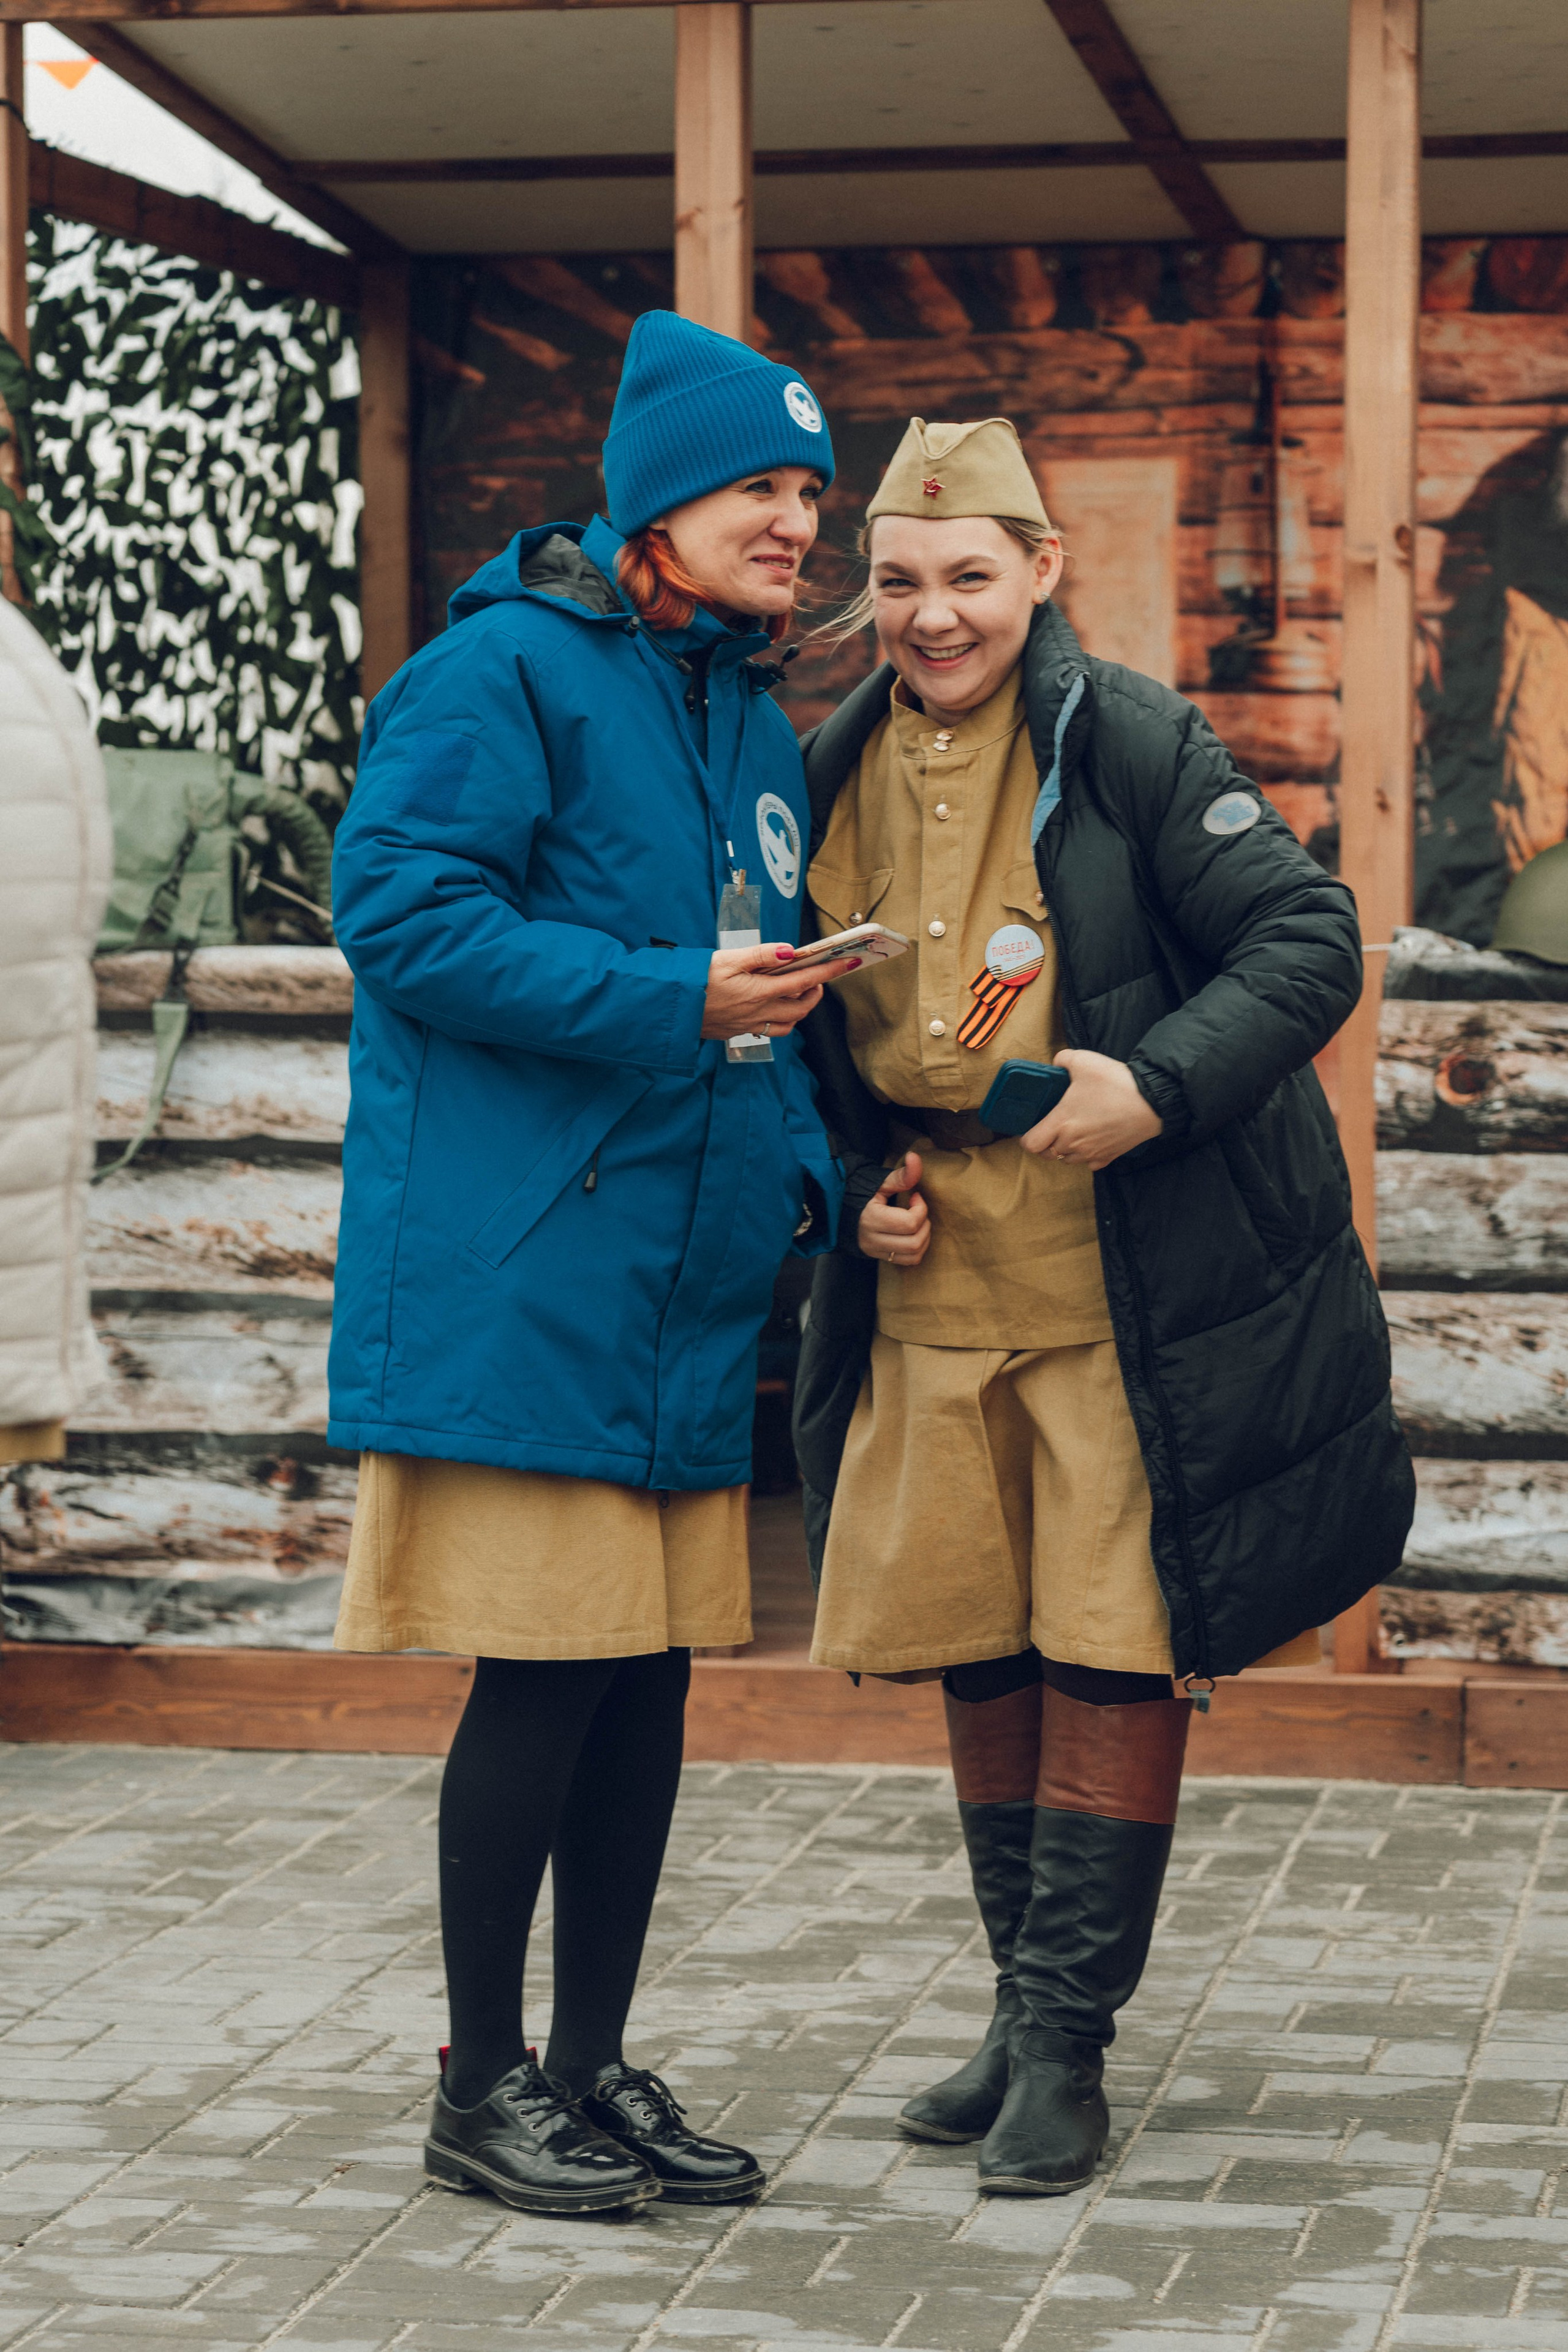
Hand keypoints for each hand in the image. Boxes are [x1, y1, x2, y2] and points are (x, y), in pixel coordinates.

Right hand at [700, 942, 860, 1040]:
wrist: (669, 1009)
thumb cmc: (695, 979)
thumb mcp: (728, 958)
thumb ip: (762, 954)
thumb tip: (791, 951)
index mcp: (760, 992)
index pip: (805, 981)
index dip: (829, 972)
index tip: (847, 963)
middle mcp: (759, 1013)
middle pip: (801, 1009)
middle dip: (815, 993)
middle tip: (817, 977)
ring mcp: (749, 1026)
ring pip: (787, 1025)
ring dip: (799, 1010)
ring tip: (797, 993)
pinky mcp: (737, 1032)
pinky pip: (768, 1030)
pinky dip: (779, 1020)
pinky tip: (770, 1007)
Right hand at [857, 1151, 931, 1266]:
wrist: (835, 1208)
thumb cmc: (859, 1192)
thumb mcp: (879, 1182)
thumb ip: (900, 1175)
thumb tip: (915, 1157)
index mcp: (871, 1218)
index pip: (910, 1223)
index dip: (921, 1208)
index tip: (916, 1196)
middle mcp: (872, 1239)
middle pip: (914, 1242)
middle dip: (925, 1225)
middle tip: (918, 1211)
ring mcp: (874, 1251)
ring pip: (913, 1255)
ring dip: (924, 1239)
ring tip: (917, 1222)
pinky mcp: (877, 1257)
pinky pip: (907, 1261)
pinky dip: (916, 1249)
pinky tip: (912, 1234)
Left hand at [1022, 1050, 1162, 1171]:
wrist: (1153, 1101)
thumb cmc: (1116, 1083)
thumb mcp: (1085, 1060)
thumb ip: (1063, 1059)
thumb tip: (1057, 1062)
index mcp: (1061, 1123)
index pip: (1031, 1144)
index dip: (1027, 1137)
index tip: (1031, 1127)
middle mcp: (1073, 1143)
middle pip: (1048, 1153)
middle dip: (1046, 1143)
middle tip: (1051, 1127)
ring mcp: (1092, 1153)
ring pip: (1068, 1159)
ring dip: (1065, 1149)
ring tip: (1073, 1132)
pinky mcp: (1110, 1157)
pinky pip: (1090, 1163)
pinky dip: (1087, 1155)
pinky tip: (1092, 1140)